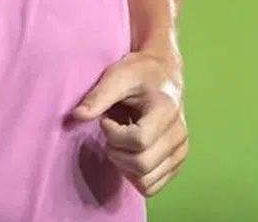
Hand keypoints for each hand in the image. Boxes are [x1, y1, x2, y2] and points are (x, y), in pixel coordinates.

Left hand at [72, 53, 187, 197]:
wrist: (163, 73)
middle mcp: (179, 134)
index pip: (139, 141)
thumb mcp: (117, 76)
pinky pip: (152, 186)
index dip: (114, 135)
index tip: (106, 119)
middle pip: (142, 165)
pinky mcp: (178, 162)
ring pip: (146, 182)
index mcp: (166, 110)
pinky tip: (129, 153)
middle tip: (111, 132)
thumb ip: (98, 96)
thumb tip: (76, 116)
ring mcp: (181, 150)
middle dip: (116, 153)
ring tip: (121, 143)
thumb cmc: (138, 72)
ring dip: (124, 167)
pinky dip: (135, 176)